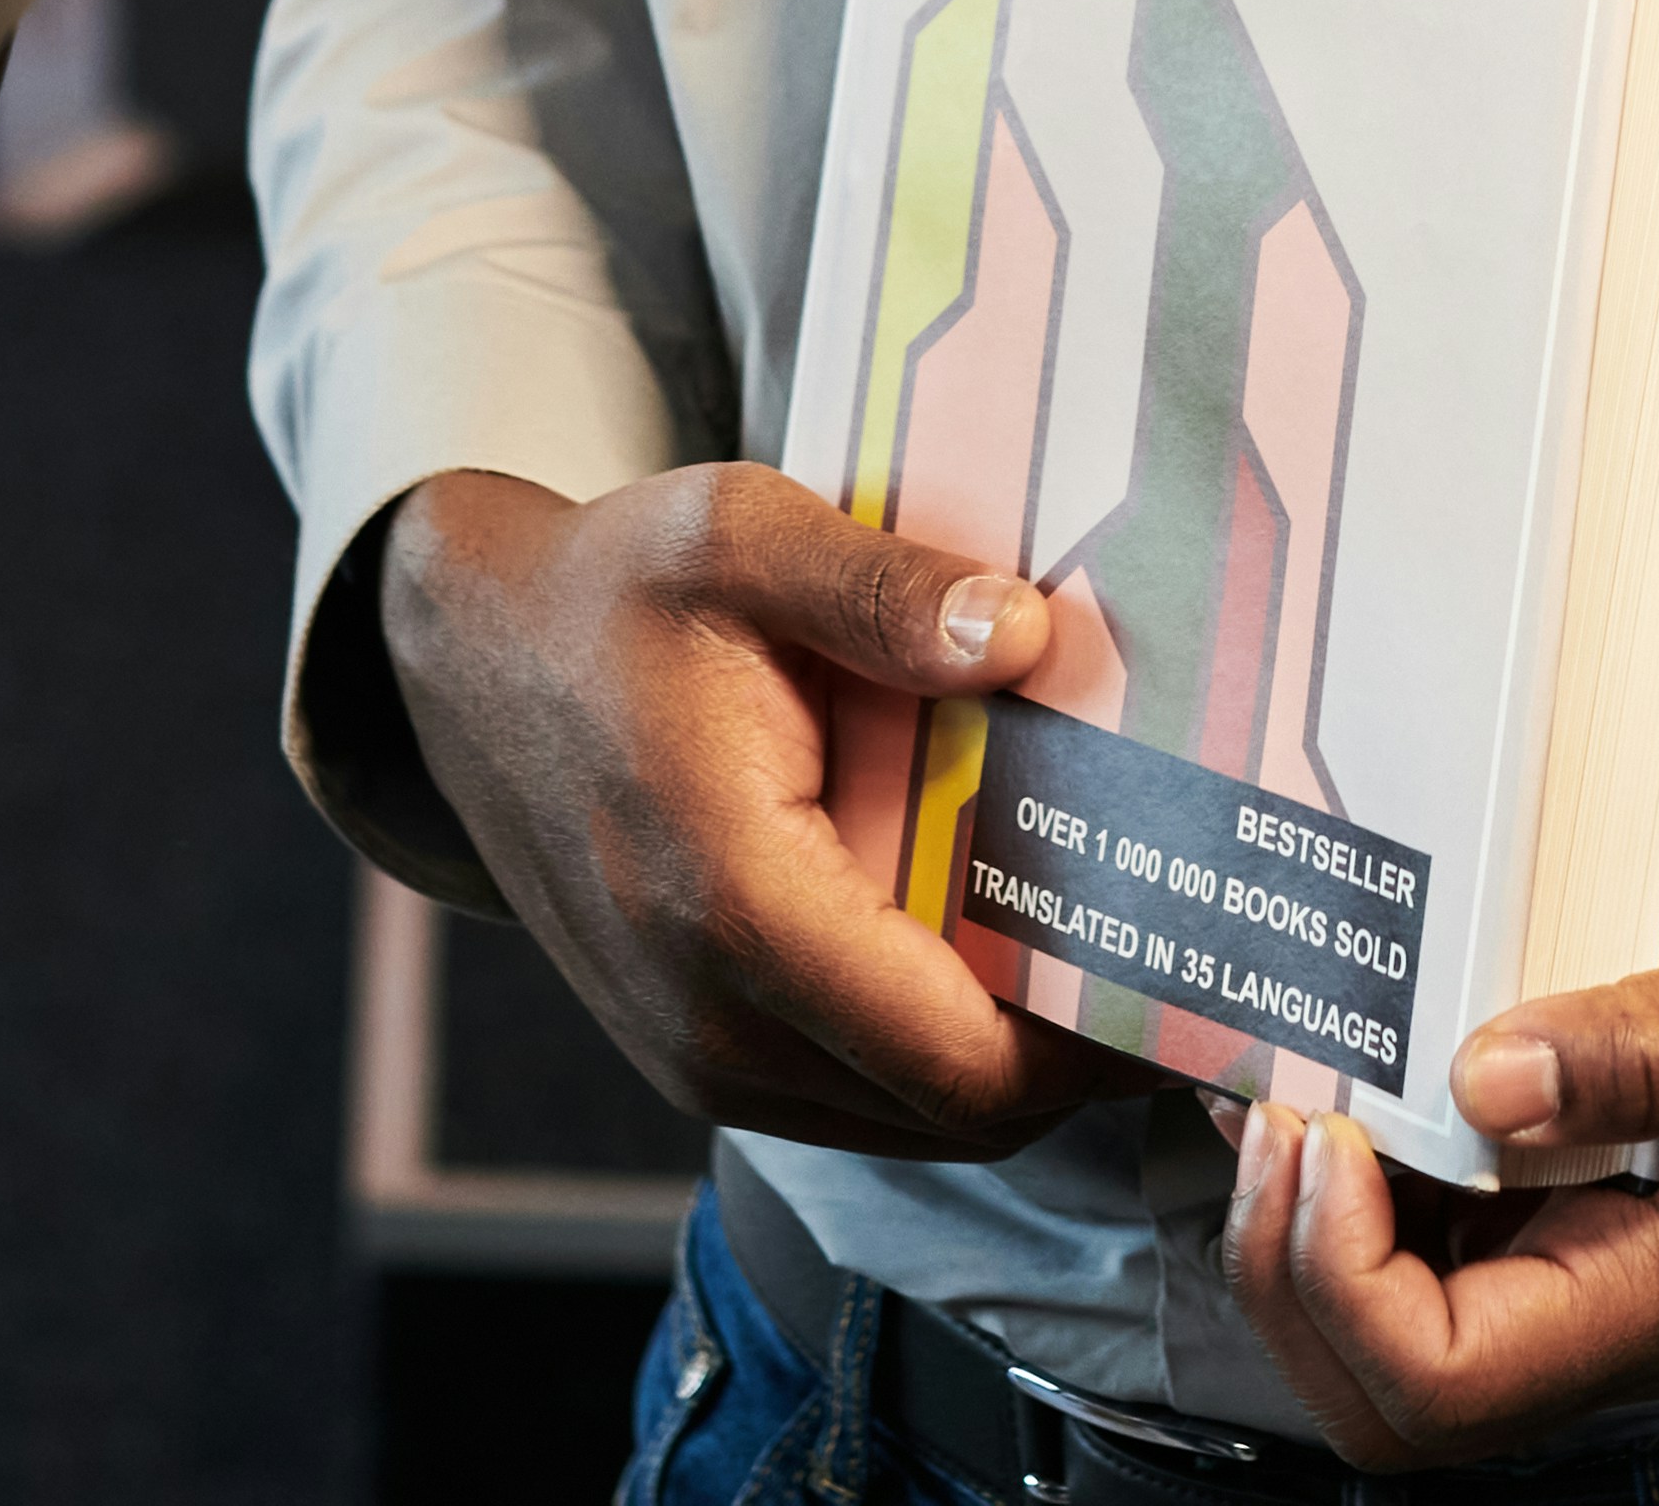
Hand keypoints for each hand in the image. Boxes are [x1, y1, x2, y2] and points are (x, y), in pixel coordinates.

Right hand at [377, 463, 1129, 1159]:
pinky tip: (981, 951)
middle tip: (1168, 950)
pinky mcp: (690, 1060)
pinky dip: (931, 1054)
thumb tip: (1027, 634)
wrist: (469, 668)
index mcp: (733, 903)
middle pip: (956, 1113)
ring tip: (1088, 944)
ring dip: (1005, 1058)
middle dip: (1076, 1054)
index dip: (1097, 1044)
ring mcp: (690, 1058)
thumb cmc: (613, 594)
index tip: (1188, 966)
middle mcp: (706, 1021)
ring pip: (910, 1123)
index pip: (961, 1061)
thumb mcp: (742, 535)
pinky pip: (851, 1102)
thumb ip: (883, 588)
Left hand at [1223, 773, 1658, 1467]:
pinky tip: (1304, 1069)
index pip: (1455, 1378)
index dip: (1351, 1283)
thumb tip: (1496, 1083)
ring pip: (1363, 1329)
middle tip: (1280, 1117)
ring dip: (1285, 1226)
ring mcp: (1550, 1246)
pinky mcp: (1517, 1187)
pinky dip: (1312, 1171)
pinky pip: (1385, 1231)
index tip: (1337, 1135)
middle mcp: (1594, 1291)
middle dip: (1289, 1274)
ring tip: (1274, 1088)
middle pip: (1388, 1392)